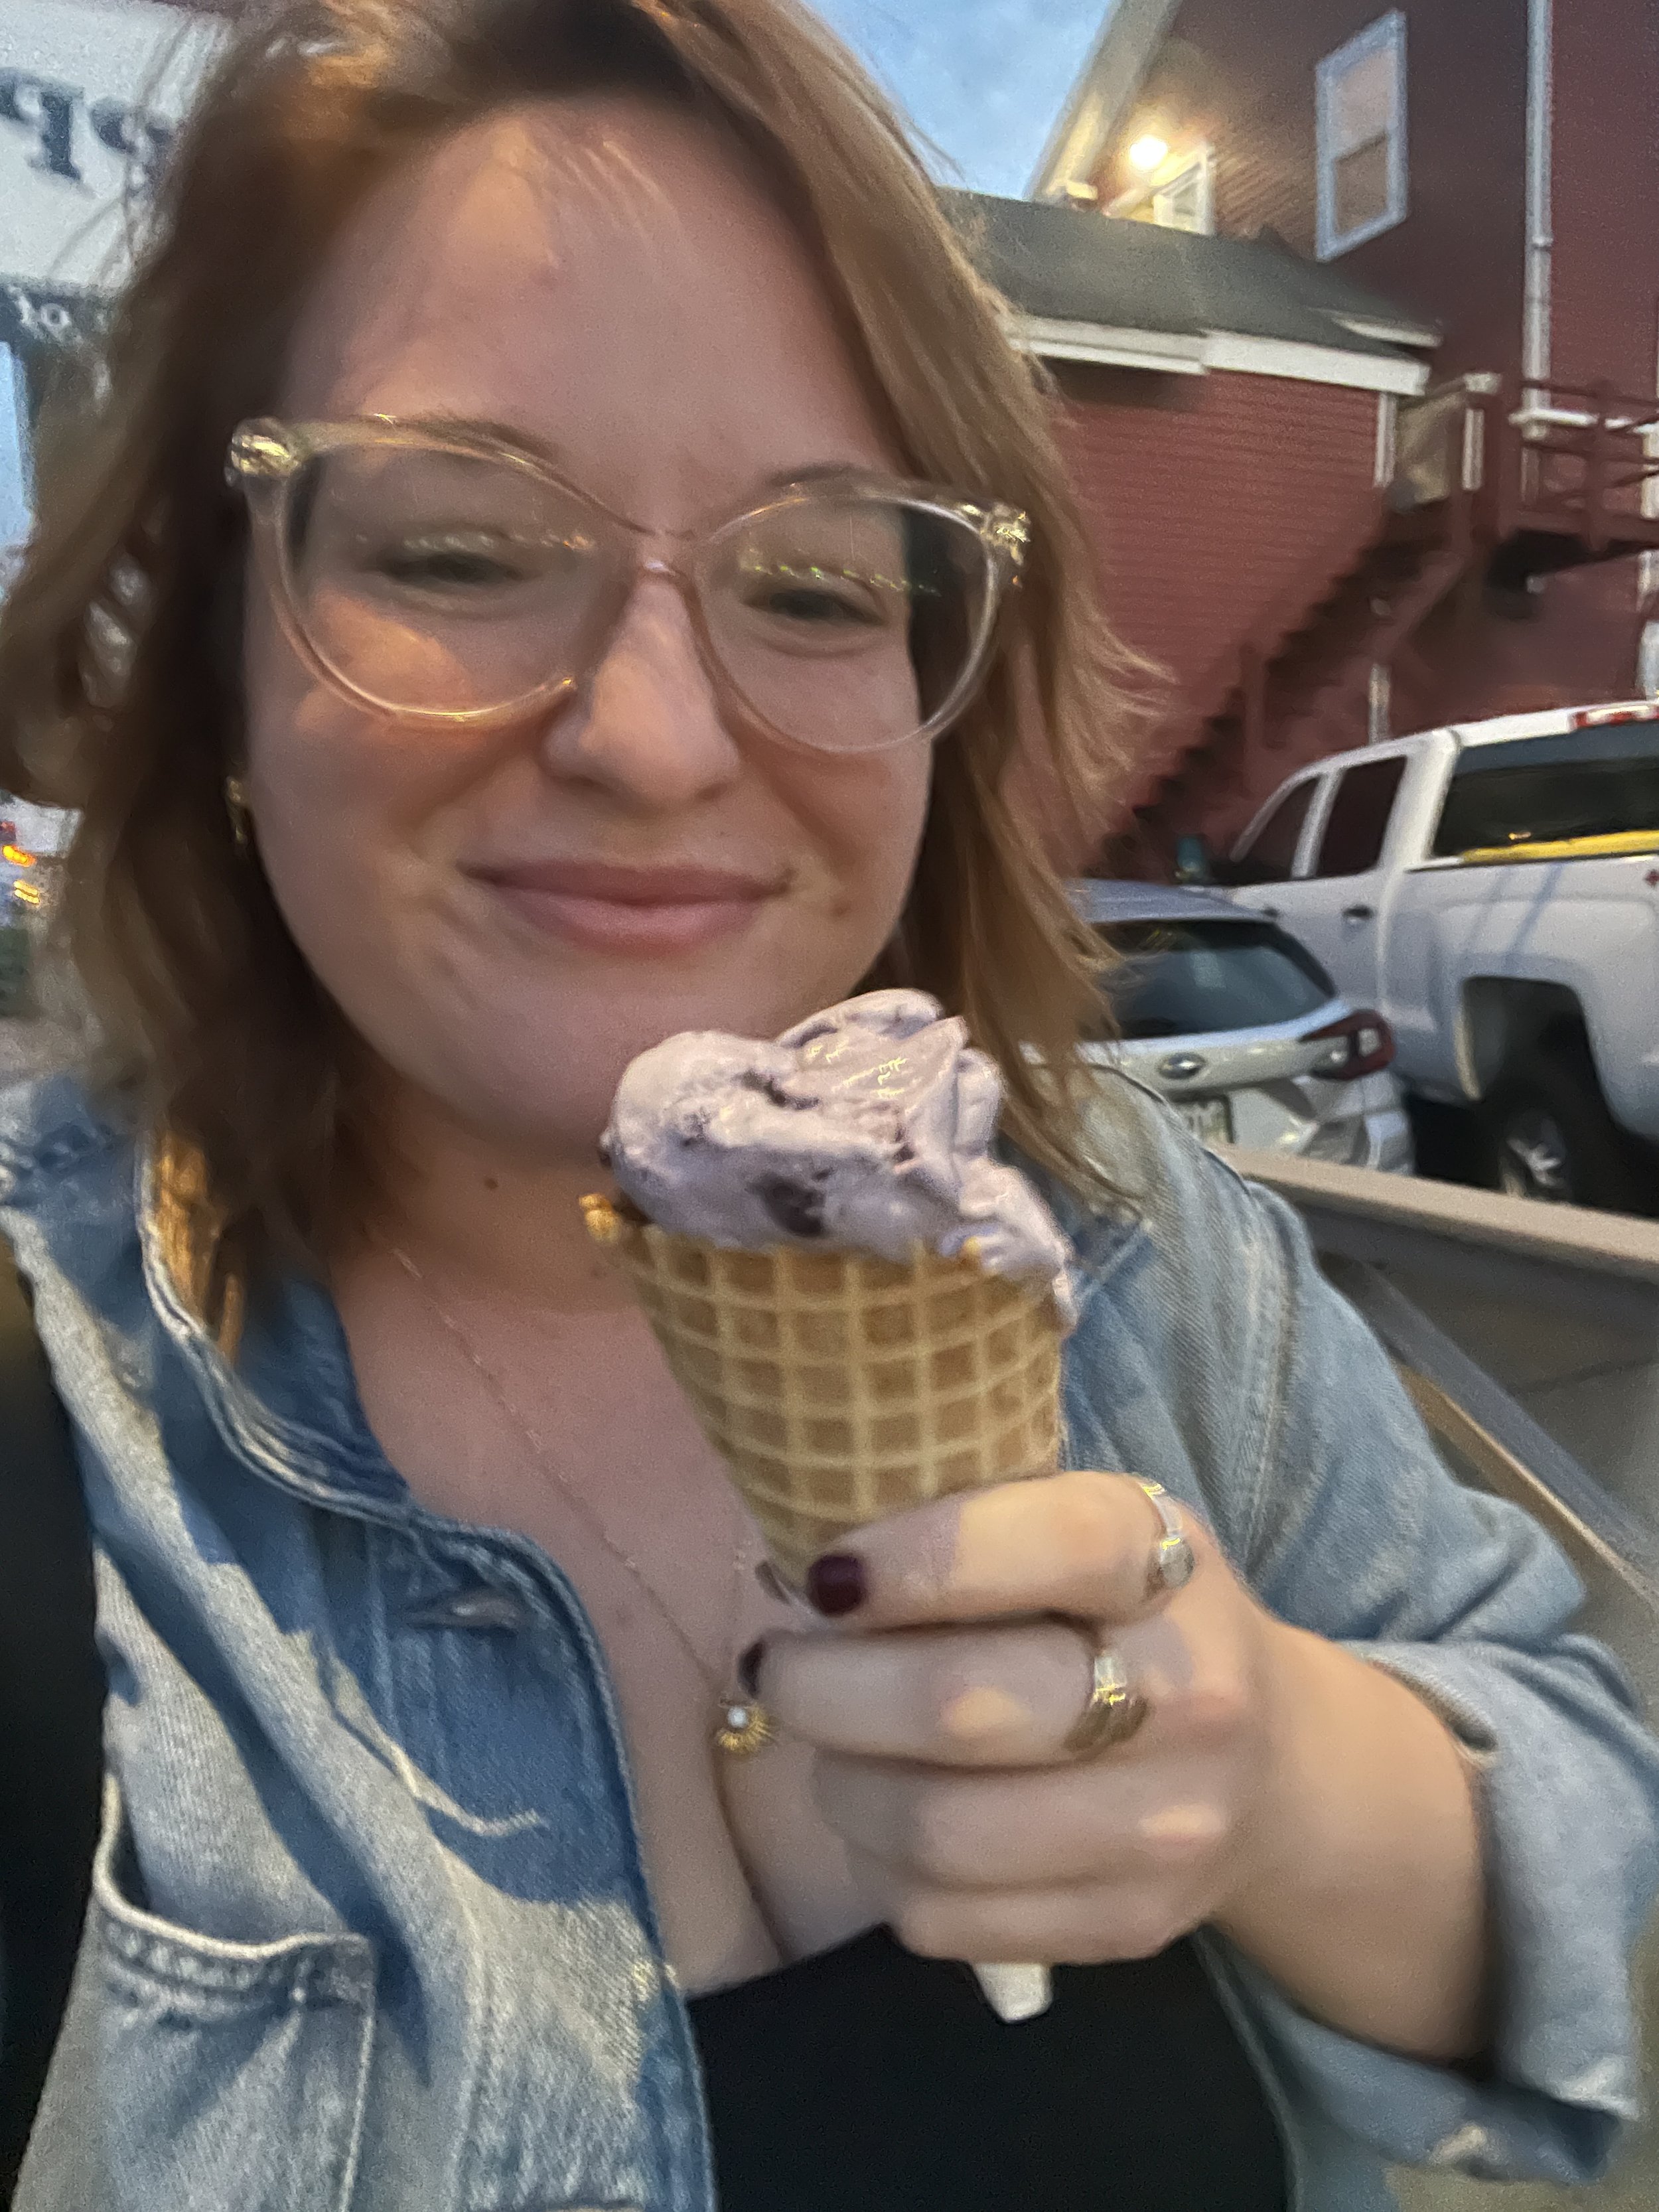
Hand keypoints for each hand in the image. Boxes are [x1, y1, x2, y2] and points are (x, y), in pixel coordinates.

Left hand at [753, 1469, 1291, 1968]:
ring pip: (935, 1830)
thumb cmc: (1130, 1617)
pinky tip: (884, 1816)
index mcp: (1165, 1563)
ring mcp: (1164, 1828)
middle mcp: (1189, 1696)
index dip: (914, 1559)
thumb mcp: (1087, 1525)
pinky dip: (878, 1867)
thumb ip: (974, 1520)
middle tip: (782, 1666)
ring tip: (828, 1745)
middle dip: (825, 1688)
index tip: (825, 1575)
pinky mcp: (1126, 1927)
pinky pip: (941, 1916)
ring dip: (839, 1785)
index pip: (1049, 1544)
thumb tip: (809, 1568)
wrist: (1271, 1767)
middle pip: (959, 1706)